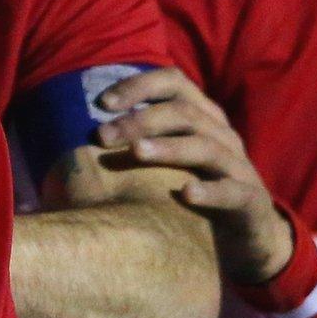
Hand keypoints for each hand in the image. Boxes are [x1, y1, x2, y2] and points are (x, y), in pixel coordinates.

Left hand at [97, 66, 292, 284]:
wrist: (247, 235)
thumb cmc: (188, 188)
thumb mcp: (162, 160)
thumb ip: (129, 141)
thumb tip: (65, 136)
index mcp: (200, 116)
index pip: (173, 82)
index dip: (138, 85)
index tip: (101, 103)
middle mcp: (221, 135)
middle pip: (184, 112)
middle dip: (140, 119)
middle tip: (102, 136)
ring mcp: (239, 167)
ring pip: (206, 147)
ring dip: (169, 147)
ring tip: (136, 152)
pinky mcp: (251, 201)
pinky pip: (234, 192)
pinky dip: (210, 191)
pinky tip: (185, 194)